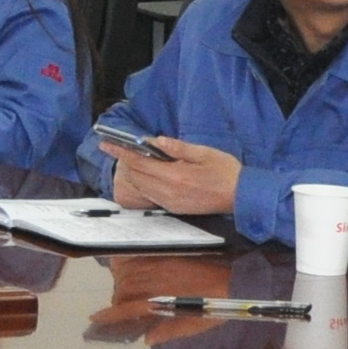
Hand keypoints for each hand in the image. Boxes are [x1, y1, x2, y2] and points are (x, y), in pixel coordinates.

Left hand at [107, 134, 239, 216]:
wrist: (240, 196)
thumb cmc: (225, 171)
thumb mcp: (204, 153)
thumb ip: (178, 148)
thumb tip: (156, 140)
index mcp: (175, 176)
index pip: (140, 163)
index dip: (122, 153)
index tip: (107, 144)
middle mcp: (169, 192)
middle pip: (136, 177)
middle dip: (124, 162)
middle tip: (116, 148)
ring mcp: (170, 202)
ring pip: (141, 187)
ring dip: (133, 173)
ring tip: (129, 159)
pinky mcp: (174, 208)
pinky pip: (151, 195)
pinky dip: (143, 183)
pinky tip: (146, 174)